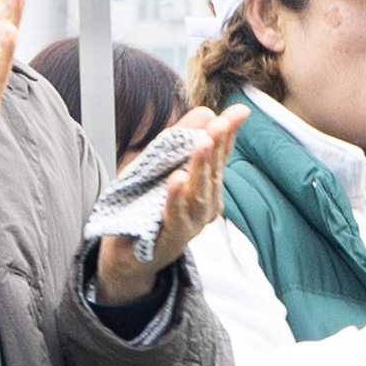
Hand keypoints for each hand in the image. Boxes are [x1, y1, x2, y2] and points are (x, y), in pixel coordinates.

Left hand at [98, 105, 241, 302]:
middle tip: (220, 123)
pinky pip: (175, 218)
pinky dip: (176, 198)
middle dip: (218, 146)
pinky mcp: (169, 241)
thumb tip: (207, 111)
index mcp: (205, 187)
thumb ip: (181, 138)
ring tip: (202, 143)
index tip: (239, 112)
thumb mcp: (160, 166)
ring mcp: (190, 225)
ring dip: (200, 168)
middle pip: (213, 173)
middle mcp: (204, 207)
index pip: (221, 156)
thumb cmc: (147, 208)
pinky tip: (177, 180)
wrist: (126, 254)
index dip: (229, 133)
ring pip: (199, 194)